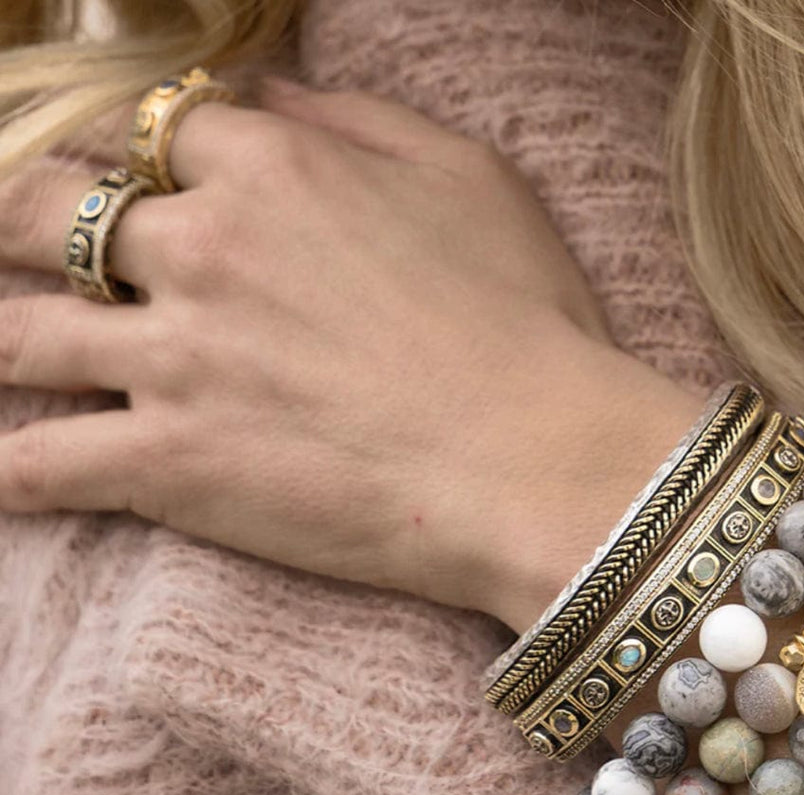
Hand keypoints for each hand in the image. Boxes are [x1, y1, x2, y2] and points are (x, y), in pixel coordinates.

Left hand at [0, 82, 703, 627]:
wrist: (534, 462)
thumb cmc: (527, 325)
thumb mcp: (472, 180)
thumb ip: (361, 121)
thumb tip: (272, 97)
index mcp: (272, 172)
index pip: (150, 138)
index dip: (133, 160)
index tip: (131, 187)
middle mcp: (203, 250)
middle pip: (48, 213)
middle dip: (17, 224)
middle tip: (9, 244)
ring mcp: (177, 359)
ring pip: (19, 336)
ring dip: (0, 340)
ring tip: (1, 354)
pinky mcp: (171, 464)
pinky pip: (39, 466)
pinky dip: (5, 473)